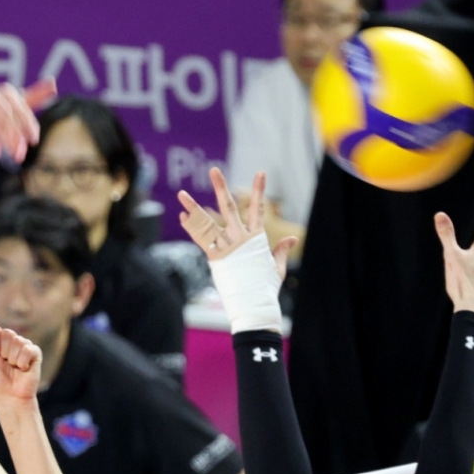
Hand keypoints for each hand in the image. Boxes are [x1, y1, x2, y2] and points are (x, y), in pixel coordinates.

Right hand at [0, 79, 54, 163]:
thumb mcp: (18, 102)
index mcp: (8, 91)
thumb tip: (53, 83)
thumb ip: (36, 95)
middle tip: (22, 154)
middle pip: (8, 118)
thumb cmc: (0, 109)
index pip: (21, 108)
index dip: (29, 125)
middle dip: (17, 137)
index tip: (34, 140)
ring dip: (6, 142)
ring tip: (14, 156)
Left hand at [0, 317, 41, 403]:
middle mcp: (13, 341)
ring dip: (12, 359)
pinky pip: (28, 349)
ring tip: (14, 368)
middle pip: (7, 333)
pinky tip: (23, 369)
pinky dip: (22, 361)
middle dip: (3, 352)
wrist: (9, 396)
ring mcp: (25, 346)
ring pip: (17, 341)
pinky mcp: (36, 354)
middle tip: (5, 363)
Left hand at [178, 169, 297, 281]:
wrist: (255, 304)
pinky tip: (183, 216)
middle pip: (229, 207)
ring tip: (181, 194)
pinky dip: (192, 228)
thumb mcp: (277, 267)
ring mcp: (227, 246)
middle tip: (213, 170)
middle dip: (221, 187)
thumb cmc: (267, 288)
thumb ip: (280, 250)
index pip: (259, 208)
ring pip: (207, 222)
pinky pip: (200, 240)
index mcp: (257, 238)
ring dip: (193, 207)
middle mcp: (241, 238)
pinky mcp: (215, 257)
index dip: (259, 190)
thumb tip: (292, 238)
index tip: (260, 173)